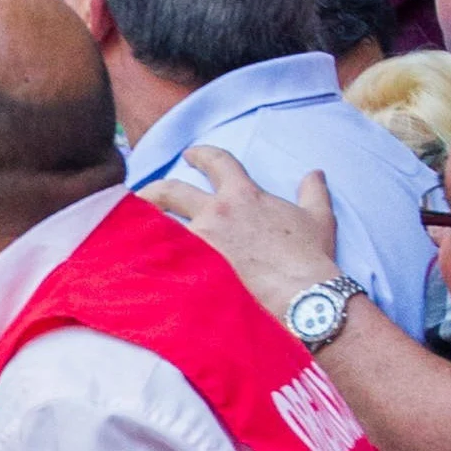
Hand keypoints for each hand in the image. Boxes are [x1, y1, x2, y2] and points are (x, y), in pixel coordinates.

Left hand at [142, 146, 342, 320]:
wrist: (303, 295)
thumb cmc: (311, 257)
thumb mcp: (318, 219)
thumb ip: (313, 192)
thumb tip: (314, 173)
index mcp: (243, 195)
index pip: (216, 162)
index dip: (201, 154)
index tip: (191, 155)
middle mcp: (216, 212)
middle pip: (170, 190)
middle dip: (154, 189)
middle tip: (146, 192)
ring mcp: (200, 240)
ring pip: (159, 224)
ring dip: (146, 226)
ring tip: (132, 231)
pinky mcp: (192, 268)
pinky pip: (162, 258)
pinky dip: (151, 257)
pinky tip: (140, 263)